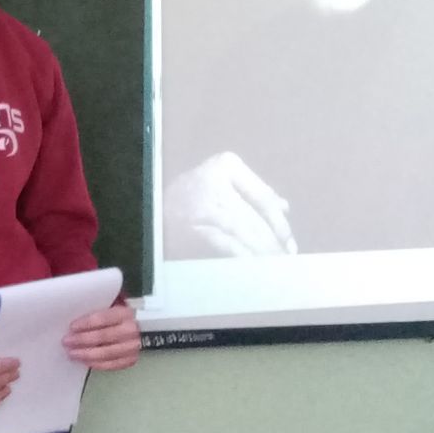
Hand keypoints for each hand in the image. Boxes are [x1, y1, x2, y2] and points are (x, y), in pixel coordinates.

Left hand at [64, 304, 139, 370]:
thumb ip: (98, 305)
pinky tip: (85, 361)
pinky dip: (97, 364)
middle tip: (66, 342)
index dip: (86, 324)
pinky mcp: (132, 359)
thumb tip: (74, 308)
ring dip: (87, 354)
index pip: (102, 318)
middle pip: (103, 337)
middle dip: (82, 340)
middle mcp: (131, 330)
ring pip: (107, 353)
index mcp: (124, 313)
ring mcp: (133, 347)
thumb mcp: (111, 303)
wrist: (144, 325)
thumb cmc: (119, 314)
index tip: (71, 327)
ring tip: (72, 353)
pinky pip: (113, 365)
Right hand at [163, 152, 294, 257]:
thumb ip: (250, 191)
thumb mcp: (217, 182)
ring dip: (262, 252)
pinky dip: (244, 258)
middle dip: (272, 243)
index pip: (263, 197)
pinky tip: (254, 267)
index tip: (288, 243)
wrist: (144, 208)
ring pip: (244, 232)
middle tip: (285, 262)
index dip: (279, 223)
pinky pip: (227, 246)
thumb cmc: (185, 197)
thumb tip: (284, 207)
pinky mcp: (193, 227)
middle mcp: (215, 180)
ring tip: (275, 267)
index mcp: (225, 164)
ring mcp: (203, 204)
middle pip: (255, 218)